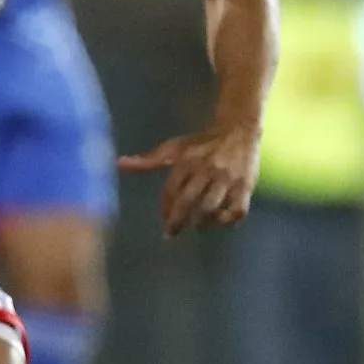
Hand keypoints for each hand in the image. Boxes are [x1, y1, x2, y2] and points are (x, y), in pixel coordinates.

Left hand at [119, 125, 260, 235]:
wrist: (239, 129)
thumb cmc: (201, 142)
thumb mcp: (174, 148)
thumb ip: (147, 161)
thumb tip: (118, 164)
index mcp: (188, 160)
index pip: (171, 190)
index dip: (165, 209)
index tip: (165, 221)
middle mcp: (207, 168)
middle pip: (188, 202)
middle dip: (177, 222)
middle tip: (172, 234)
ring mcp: (227, 178)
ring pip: (211, 208)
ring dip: (201, 223)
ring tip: (198, 227)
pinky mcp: (245, 185)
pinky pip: (237, 210)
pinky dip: (228, 221)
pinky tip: (221, 223)